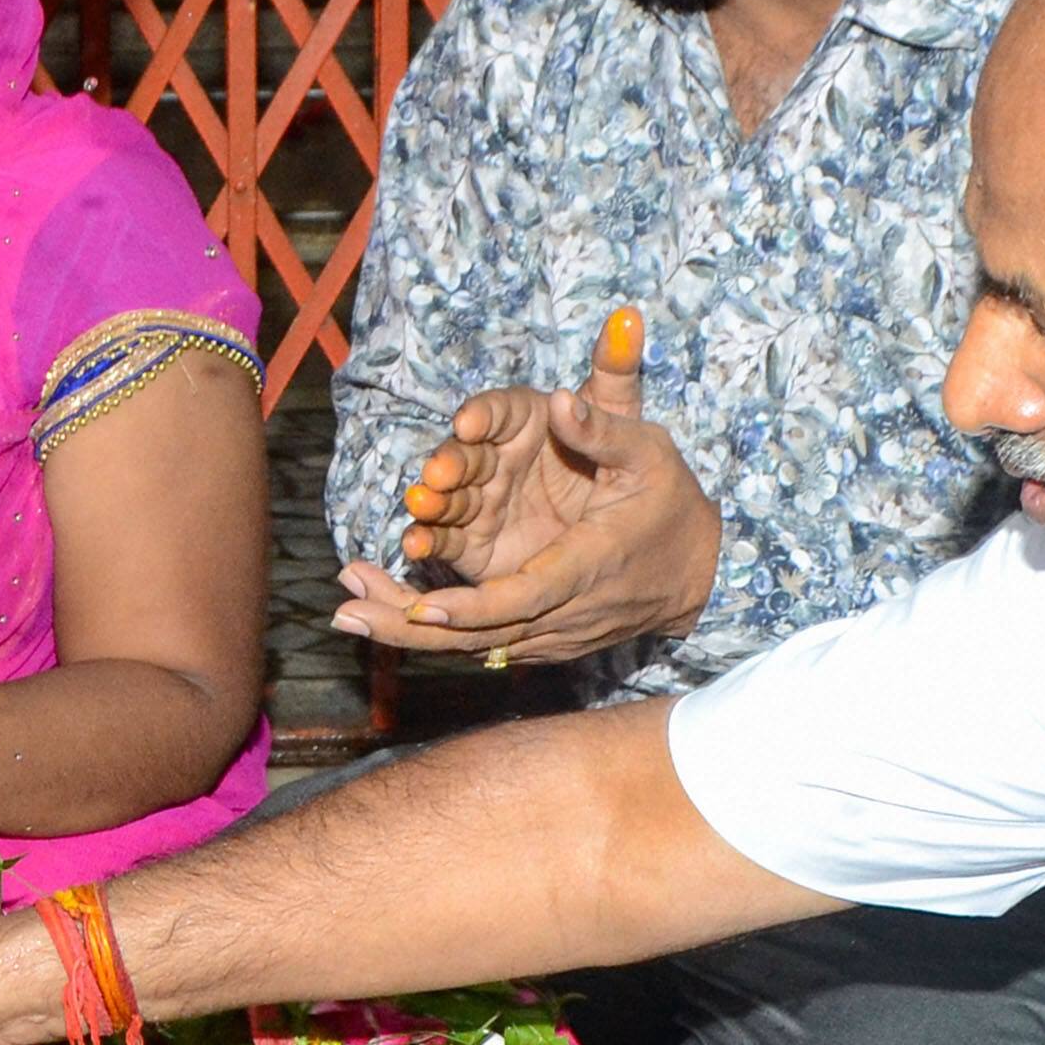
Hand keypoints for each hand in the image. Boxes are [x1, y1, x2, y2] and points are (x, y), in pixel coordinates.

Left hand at [333, 313, 718, 666]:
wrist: (700, 571)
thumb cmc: (670, 503)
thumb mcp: (649, 452)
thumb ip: (604, 424)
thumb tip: (560, 397)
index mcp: (587, 566)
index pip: (524, 597)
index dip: (473, 608)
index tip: (422, 602)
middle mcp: (564, 613)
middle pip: (481, 636)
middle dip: (410, 627)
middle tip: (346, 613)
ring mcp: (552, 635)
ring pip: (472, 648)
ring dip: (405, 633)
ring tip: (344, 614)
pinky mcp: (542, 641)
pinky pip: (477, 645)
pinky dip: (427, 635)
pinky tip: (380, 616)